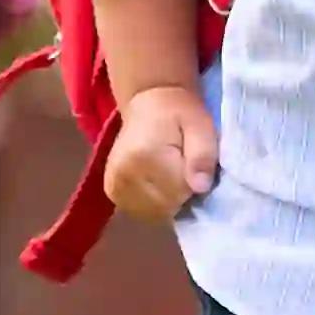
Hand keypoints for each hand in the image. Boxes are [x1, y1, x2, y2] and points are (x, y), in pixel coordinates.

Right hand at [106, 83, 219, 224]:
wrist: (149, 100)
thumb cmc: (179, 113)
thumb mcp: (200, 126)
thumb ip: (203, 155)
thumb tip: (201, 187)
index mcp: (145, 156)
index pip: (181, 192)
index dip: (194, 183)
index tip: (193, 164)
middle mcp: (124, 174)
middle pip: (166, 206)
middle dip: (182, 193)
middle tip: (182, 167)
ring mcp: (113, 185)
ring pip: (154, 213)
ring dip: (168, 201)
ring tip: (169, 174)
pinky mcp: (111, 191)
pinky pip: (139, 211)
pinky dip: (153, 204)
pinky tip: (157, 185)